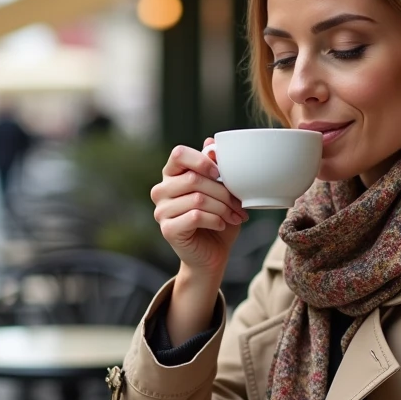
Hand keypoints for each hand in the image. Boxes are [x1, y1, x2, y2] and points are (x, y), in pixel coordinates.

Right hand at [151, 140, 246, 276]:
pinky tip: (221, 224)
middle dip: (223, 192)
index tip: (220, 173)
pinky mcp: (168, 229)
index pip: (178, 154)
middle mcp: (161, 191)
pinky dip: (215, 220)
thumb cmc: (217, 220)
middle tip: (239, 204)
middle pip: (193, 179)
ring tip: (234, 216)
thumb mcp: (221, 192)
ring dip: (223, 208)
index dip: (201, 160)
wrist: (211, 255)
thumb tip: (211, 143)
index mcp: (172, 175)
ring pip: (198, 199)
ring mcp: (161, 211)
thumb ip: (215, 169)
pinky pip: (196, 216)